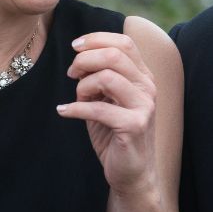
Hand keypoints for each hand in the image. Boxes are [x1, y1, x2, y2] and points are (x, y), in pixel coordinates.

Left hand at [58, 32, 157, 195]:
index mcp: (143, 76)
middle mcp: (148, 87)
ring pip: (107, 78)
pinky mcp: (134, 126)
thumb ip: (98, 77)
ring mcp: (144, 106)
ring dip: (83, 85)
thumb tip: (80, 59)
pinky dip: (75, 109)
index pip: (124, 42)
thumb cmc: (115, 133)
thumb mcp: (106, 99)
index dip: (97, 38)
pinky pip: (98, 108)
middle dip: (85, 59)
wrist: (131, 172)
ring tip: (75, 98)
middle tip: (71, 73)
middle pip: (115, 55)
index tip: (75, 46)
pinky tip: (64, 111)